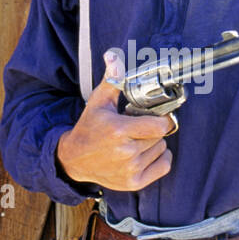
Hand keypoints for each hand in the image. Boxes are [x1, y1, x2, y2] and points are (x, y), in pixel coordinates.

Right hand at [56, 50, 175, 191]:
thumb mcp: (99, 101)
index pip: (160, 125)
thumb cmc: (90, 127)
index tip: (150, 117)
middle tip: (136, 129)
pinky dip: (159, 159)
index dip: (159, 119)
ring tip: (135, 142)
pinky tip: (144, 154)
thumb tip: (113, 56)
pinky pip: (163, 167)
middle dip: (152, 130)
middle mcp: (126, 152)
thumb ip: (113, 79)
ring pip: (162, 150)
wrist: (74, 159)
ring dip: (154, 144)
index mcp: (119, 130)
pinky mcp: (133, 183)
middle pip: (161, 136)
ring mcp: (130, 170)